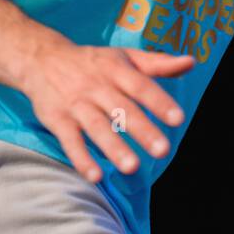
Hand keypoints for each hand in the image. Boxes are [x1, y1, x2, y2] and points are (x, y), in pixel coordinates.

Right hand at [22, 41, 195, 181]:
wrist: (42, 59)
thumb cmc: (93, 62)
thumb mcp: (124, 56)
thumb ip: (158, 63)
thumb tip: (191, 63)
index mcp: (116, 70)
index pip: (141, 86)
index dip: (159, 102)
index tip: (178, 119)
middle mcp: (97, 87)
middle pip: (122, 109)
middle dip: (142, 130)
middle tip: (163, 151)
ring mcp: (76, 104)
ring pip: (97, 127)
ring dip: (114, 148)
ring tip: (132, 167)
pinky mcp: (58, 120)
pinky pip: (70, 141)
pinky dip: (82, 159)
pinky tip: (95, 177)